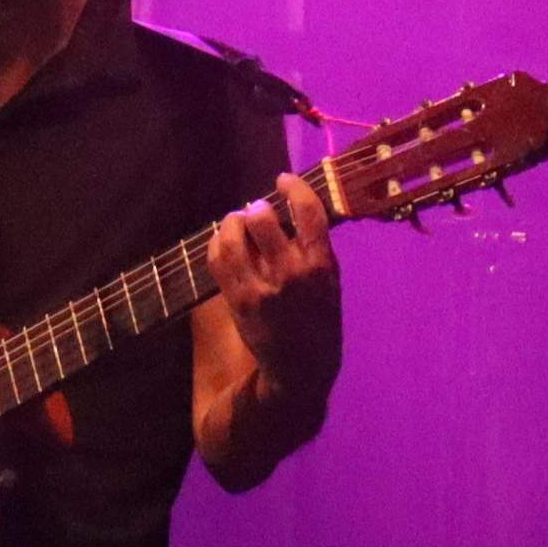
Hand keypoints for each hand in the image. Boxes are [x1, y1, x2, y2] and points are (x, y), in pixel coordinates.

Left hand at [205, 172, 343, 395]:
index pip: (308, 211)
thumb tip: (289, 208)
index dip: (293, 187)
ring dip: (231, 223)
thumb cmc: (320, 319)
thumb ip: (314, 247)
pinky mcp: (237, 300)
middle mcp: (290, 273)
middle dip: (255, 208)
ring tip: (236, 223)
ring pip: (233, 237)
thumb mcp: (330, 282)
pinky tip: (223, 242)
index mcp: (320, 265)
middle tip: (255, 211)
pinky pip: (218, 259)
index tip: (284, 179)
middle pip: (262, 219)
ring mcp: (260, 287)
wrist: (300, 366)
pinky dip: (216, 243)